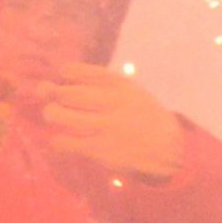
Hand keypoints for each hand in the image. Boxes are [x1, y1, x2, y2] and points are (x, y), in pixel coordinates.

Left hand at [37, 71, 186, 182]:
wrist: (170, 150)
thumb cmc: (142, 115)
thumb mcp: (131, 91)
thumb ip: (99, 82)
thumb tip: (61, 74)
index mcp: (121, 85)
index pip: (80, 72)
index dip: (67, 73)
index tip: (65, 77)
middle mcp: (113, 103)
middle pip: (67, 93)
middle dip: (52, 93)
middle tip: (51, 96)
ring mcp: (107, 127)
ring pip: (62, 115)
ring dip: (51, 113)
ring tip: (53, 114)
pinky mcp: (102, 150)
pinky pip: (67, 143)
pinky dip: (58, 140)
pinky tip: (61, 140)